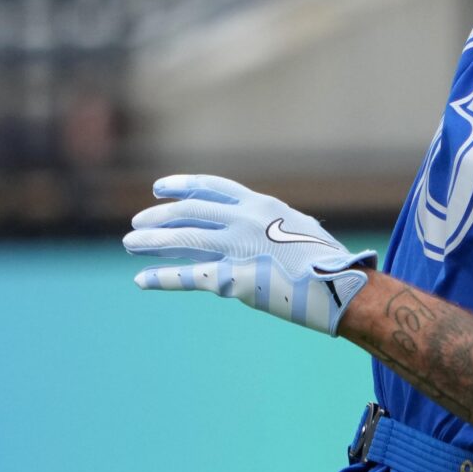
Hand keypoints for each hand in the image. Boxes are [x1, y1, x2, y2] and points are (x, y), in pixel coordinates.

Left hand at [124, 174, 376, 335]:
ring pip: (183, 238)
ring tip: (129, 243)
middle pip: (190, 211)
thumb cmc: (330, 261)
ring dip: (152, 241)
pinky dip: (162, 277)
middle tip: (137, 222)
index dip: (183, 186)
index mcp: (262, 205)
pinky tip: (142, 279)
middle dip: (160, 216)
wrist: (342, 285)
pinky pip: (190, 276)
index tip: (160, 189)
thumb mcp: (302, 230)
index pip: (213, 187)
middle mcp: (245, 219)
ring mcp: (238, 247)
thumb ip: (280, 226)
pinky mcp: (234, 278)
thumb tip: (280, 227)